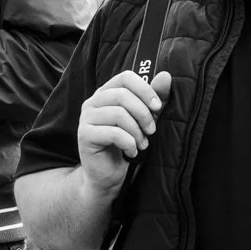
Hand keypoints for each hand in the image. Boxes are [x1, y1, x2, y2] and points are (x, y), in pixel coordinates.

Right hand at [75, 70, 172, 198]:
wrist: (107, 174)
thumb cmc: (125, 144)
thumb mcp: (144, 119)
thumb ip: (154, 98)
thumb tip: (166, 76)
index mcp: (106, 93)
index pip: (125, 77)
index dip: (145, 89)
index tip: (157, 107)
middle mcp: (92, 102)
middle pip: (123, 95)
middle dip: (144, 114)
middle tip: (151, 131)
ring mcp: (86, 118)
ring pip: (119, 114)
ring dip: (137, 131)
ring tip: (142, 144)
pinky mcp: (85, 135)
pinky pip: (113, 133)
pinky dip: (129, 143)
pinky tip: (131, 152)